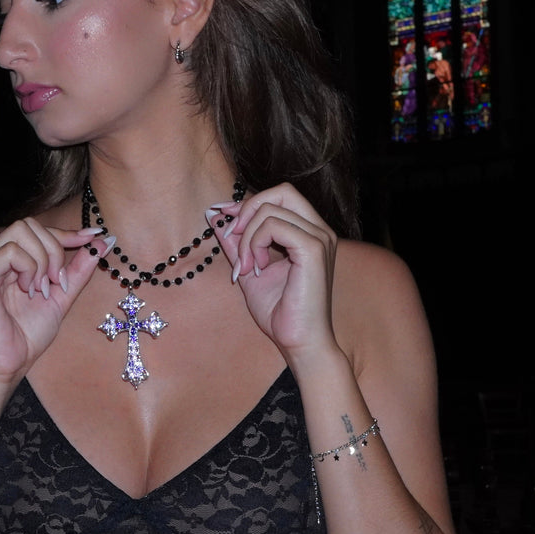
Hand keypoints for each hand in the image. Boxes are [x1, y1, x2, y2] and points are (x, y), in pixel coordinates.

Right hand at [0, 219, 103, 381]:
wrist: (8, 365)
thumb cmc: (27, 335)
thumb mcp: (62, 297)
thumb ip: (79, 269)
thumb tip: (103, 242)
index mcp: (9, 259)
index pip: (37, 229)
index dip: (66, 232)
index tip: (93, 237)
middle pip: (28, 224)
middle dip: (53, 248)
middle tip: (56, 282)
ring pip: (19, 231)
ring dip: (42, 259)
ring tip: (41, 289)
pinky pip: (9, 251)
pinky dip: (28, 267)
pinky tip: (29, 290)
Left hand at [208, 184, 339, 362]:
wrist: (298, 342)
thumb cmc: (280, 312)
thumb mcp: (249, 269)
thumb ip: (235, 242)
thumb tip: (215, 216)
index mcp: (309, 233)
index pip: (280, 197)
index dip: (247, 204)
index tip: (223, 220)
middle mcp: (319, 230)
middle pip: (282, 191)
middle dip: (248, 209)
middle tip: (234, 237)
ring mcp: (319, 238)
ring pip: (272, 209)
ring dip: (247, 236)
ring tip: (248, 266)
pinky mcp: (314, 249)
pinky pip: (274, 225)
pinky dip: (255, 243)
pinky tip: (257, 268)